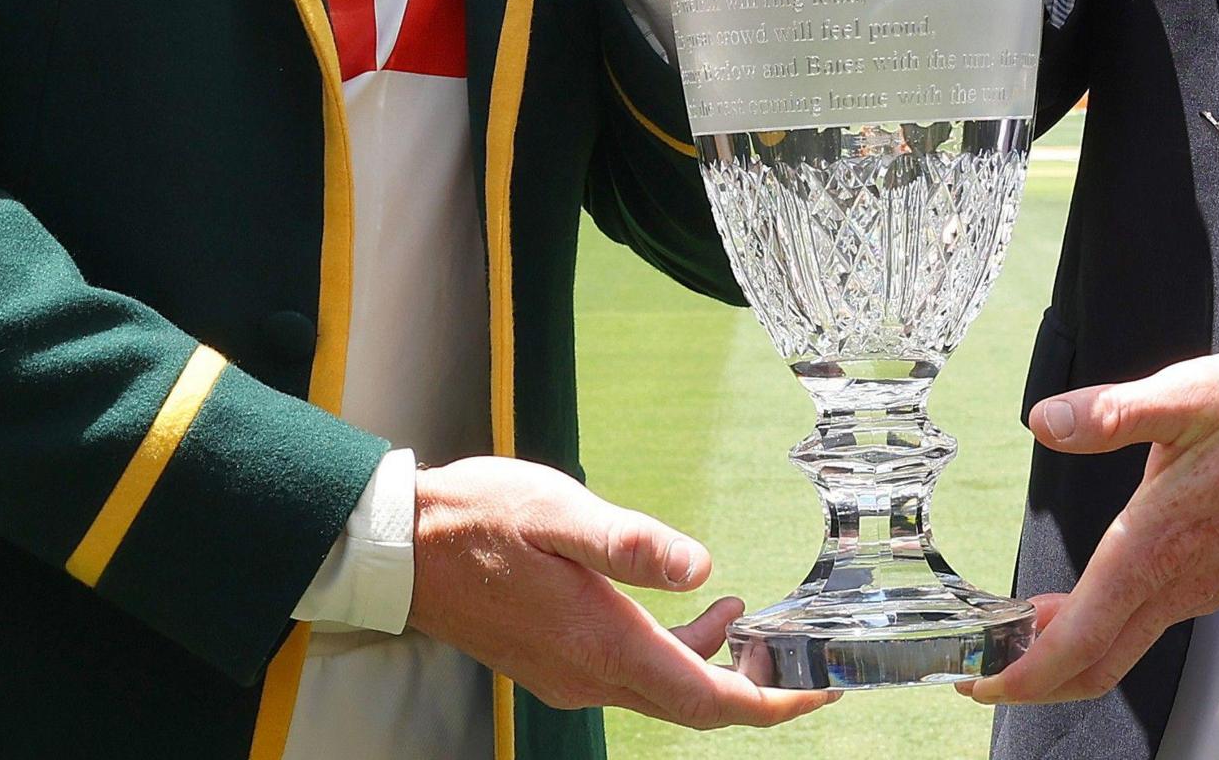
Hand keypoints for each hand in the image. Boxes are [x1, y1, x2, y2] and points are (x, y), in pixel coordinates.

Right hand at [405, 455, 835, 729]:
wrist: (398, 550)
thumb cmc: (474, 521)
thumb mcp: (559, 514)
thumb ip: (632, 544)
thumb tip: (700, 567)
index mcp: (601, 645)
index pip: (707, 698)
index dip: (773, 700)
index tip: (820, 689)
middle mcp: (588, 676)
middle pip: (693, 706)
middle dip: (755, 687)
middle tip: (804, 660)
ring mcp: (567, 674)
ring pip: (661, 689)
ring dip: (711, 663)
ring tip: (749, 617)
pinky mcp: (551, 661)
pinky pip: (630, 675)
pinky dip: (671, 652)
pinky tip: (682, 609)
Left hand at [960, 351, 1218, 708]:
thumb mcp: (1184, 395)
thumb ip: (1110, 412)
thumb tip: (1046, 420)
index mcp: (1156, 546)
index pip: (1080, 639)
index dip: (1025, 673)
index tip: (980, 681)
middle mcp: (1178, 583)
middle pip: (1096, 665)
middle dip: (1035, 681)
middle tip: (981, 673)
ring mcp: (1200, 588)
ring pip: (1123, 647)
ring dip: (1067, 653)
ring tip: (1017, 632)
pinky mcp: (1215, 579)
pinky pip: (1147, 625)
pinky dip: (1101, 631)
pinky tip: (1080, 601)